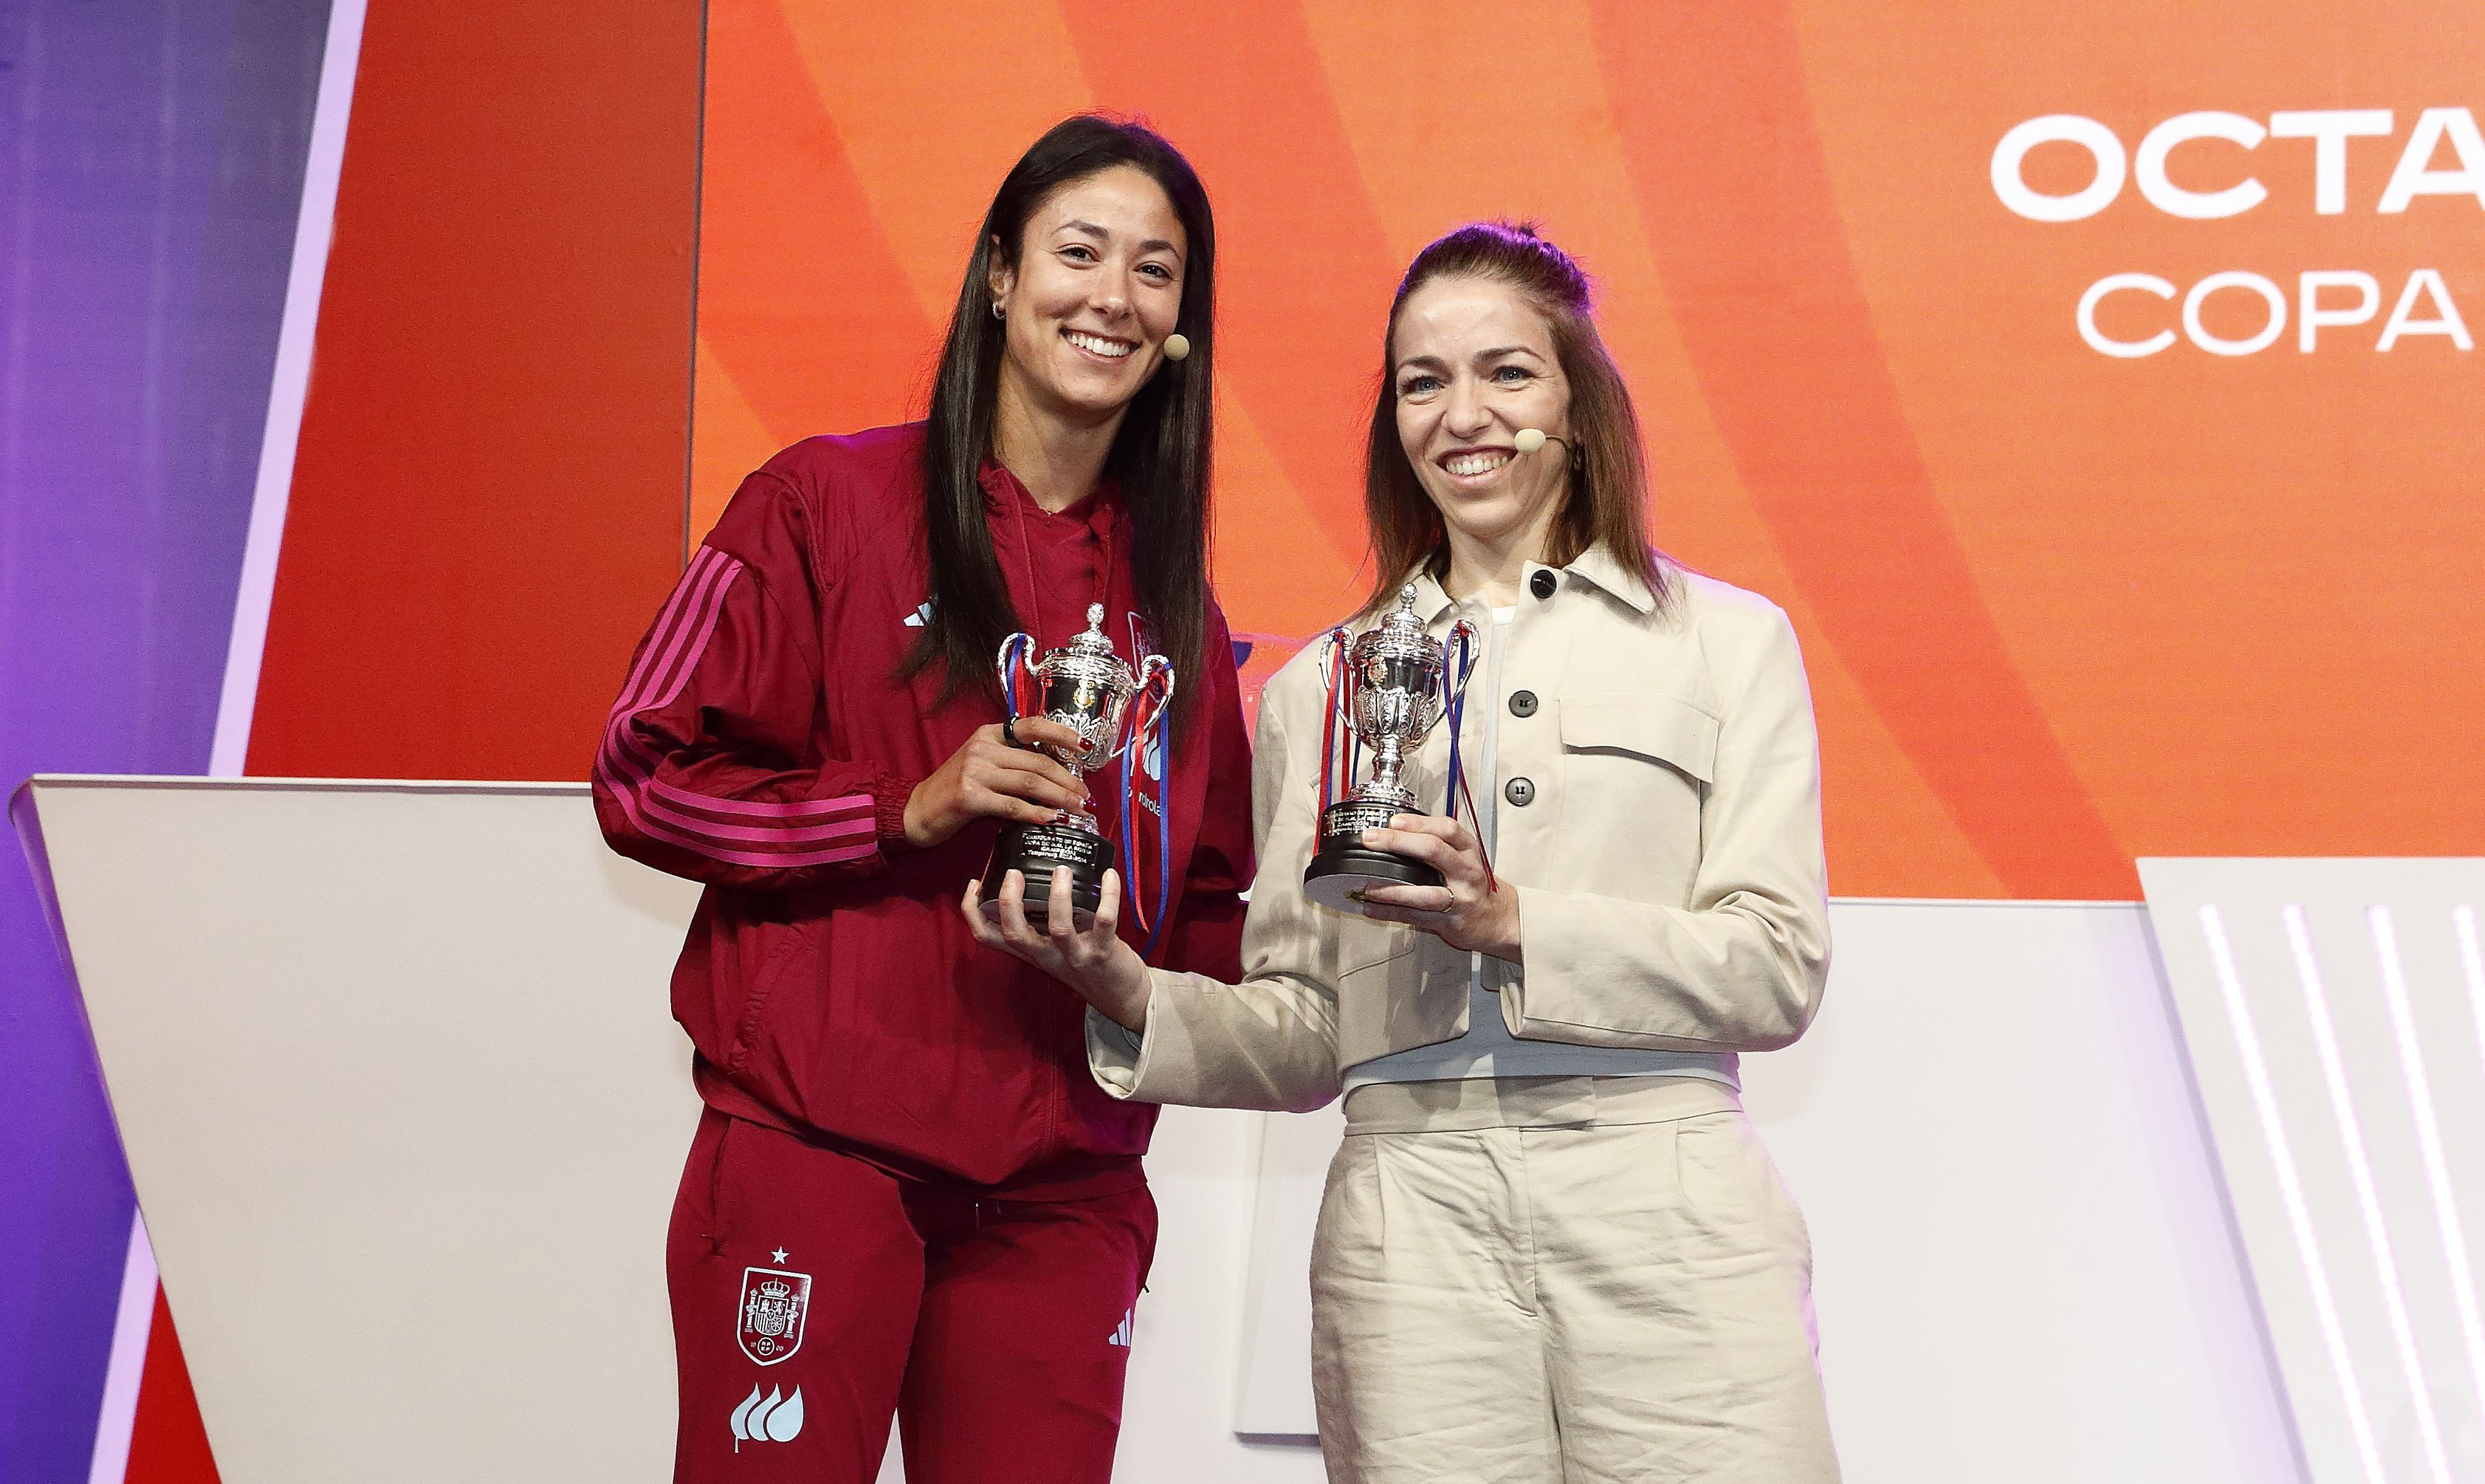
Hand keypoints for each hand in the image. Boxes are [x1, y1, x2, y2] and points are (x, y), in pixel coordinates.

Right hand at [903, 718, 1089, 848]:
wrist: (918, 810)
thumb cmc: (955, 789)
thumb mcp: (983, 764)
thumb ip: (1013, 761)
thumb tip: (1058, 773)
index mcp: (989, 734)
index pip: (1034, 726)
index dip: (1064, 735)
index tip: (1086, 748)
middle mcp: (983, 748)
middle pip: (1039, 761)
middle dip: (1069, 781)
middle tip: (1087, 796)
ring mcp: (975, 771)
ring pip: (1031, 783)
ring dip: (1061, 799)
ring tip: (1078, 810)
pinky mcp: (970, 796)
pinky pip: (1013, 806)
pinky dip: (1037, 814)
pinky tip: (1052, 821)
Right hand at [961, 867, 1153, 1031]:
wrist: (1122, 997)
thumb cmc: (1086, 965)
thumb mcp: (1053, 950)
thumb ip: (1040, 924)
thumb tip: (1034, 880)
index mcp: (1030, 951)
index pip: (988, 937)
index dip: (973, 911)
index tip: (975, 883)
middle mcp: (1047, 956)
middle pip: (1015, 935)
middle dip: (1010, 902)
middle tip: (1015, 872)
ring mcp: (1076, 956)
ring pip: (1059, 928)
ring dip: (1059, 897)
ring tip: (1061, 870)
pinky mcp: (1104, 953)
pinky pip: (1105, 921)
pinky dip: (1109, 896)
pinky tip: (1108, 876)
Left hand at [1354, 814, 1521, 960]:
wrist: (1497, 918)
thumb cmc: (1475, 884)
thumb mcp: (1464, 857)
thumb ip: (1438, 844)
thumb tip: (1396, 831)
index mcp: (1468, 851)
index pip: (1446, 829)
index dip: (1418, 823)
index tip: (1394, 821)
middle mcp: (1466, 872)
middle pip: (1433, 851)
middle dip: (1398, 842)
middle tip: (1372, 839)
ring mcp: (1459, 898)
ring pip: (1424, 893)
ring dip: (1392, 890)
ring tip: (1368, 886)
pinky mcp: (1449, 922)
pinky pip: (1415, 916)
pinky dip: (1389, 912)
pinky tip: (1371, 908)